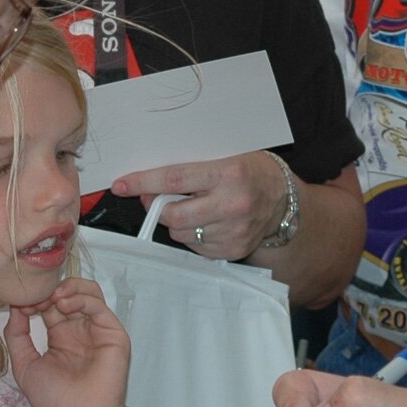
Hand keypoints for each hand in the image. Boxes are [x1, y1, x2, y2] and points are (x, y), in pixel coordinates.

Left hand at [7, 278, 130, 406]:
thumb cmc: (54, 399)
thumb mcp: (24, 363)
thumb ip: (17, 335)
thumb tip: (15, 307)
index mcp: (61, 335)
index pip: (51, 303)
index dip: (36, 298)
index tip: (21, 302)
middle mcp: (80, 329)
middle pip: (71, 293)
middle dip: (51, 290)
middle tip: (37, 298)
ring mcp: (97, 330)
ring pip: (89, 292)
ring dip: (69, 288)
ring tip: (53, 298)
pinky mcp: (113, 334)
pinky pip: (99, 306)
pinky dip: (82, 299)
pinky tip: (64, 305)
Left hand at [113, 150, 287, 260]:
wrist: (285, 201)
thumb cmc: (251, 171)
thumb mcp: (227, 156)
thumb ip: (194, 166)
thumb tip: (151, 178)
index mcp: (228, 174)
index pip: (174, 180)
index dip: (143, 182)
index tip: (121, 184)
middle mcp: (231, 205)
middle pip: (173, 214)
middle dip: (155, 206)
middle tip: (153, 197)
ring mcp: (233, 231)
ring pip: (181, 233)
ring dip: (174, 222)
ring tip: (188, 207)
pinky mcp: (232, 250)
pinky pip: (195, 247)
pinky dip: (191, 235)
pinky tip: (204, 221)